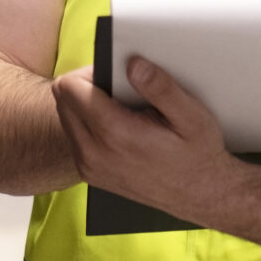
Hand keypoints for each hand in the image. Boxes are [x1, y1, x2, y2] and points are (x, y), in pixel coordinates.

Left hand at [53, 58, 238, 218]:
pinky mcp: (90, 173)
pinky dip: (88, 124)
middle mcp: (94, 153)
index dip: (90, 72)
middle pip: (62, 99)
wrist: (198, 195)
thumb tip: (134, 64)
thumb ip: (161, 88)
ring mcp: (89, 166)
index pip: (70, 87)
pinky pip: (74, 136)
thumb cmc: (197, 155)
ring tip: (120, 107)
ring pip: (65, 116)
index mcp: (115, 134)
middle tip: (119, 88)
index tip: (115, 74)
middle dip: (86, 85)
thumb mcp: (191, 116)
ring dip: (85, 104)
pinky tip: (118, 126)